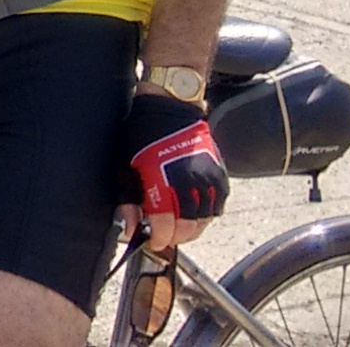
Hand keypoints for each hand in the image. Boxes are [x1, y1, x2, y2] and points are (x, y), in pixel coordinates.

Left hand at [127, 92, 228, 252]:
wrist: (171, 108)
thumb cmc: (145, 135)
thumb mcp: (129, 167)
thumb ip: (130, 200)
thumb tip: (131, 229)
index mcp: (165, 181)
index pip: (166, 225)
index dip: (159, 238)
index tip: (152, 241)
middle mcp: (191, 184)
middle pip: (188, 228)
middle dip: (174, 236)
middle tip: (163, 235)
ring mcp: (209, 181)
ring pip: (204, 221)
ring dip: (190, 229)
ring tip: (177, 227)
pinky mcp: (221, 177)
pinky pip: (217, 208)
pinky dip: (205, 216)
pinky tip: (192, 214)